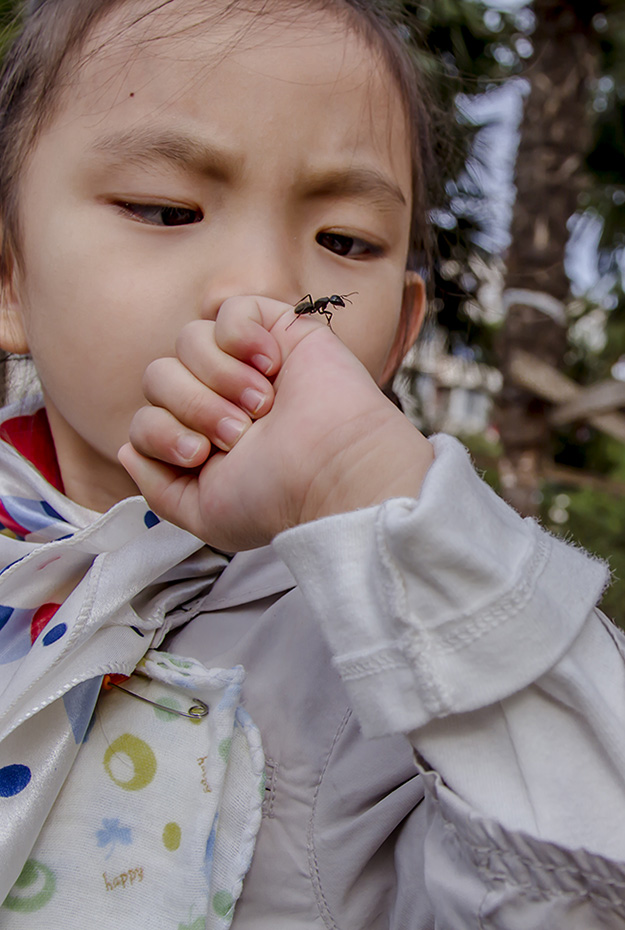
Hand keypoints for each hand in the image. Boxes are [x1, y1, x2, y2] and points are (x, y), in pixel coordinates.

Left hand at [119, 295, 432, 550]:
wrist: (330, 471)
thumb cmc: (276, 497)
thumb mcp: (204, 514)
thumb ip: (157, 488)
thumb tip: (126, 448)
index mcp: (202, 438)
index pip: (146, 416)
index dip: (161, 432)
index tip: (202, 455)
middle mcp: (220, 398)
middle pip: (159, 376)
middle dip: (192, 406)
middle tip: (238, 433)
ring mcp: (247, 363)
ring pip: (188, 341)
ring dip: (219, 378)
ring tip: (262, 405)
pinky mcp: (278, 331)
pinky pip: (230, 312)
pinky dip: (241, 338)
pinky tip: (270, 366)